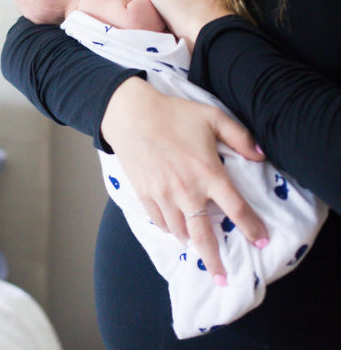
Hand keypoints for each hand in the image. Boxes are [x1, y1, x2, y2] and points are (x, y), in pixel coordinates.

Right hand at [101, 77, 269, 283]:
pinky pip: (159, 220)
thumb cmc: (173, 113)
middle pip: (204, 235)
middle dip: (214, 260)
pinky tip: (175, 230)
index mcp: (208, 173)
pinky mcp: (144, 193)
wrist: (130, 114)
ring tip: (198, 250)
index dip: (252, 228)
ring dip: (191, 243)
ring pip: (180, 231)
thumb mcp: (213, 117)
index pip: (236, 209)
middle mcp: (187, 190)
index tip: (261, 242)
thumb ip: (240, 137)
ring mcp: (163, 194)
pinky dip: (169, 229)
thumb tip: (261, 155)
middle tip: (222, 277)